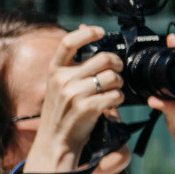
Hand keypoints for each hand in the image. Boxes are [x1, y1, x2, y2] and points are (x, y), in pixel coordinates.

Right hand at [28, 27, 123, 170]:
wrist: (55, 141)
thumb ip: (72, 64)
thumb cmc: (61, 111)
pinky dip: (119, 98)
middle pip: (103, 58)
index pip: (69, 43)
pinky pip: (116, 95)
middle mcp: (63, 80)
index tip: (100, 31)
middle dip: (117, 63)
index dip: (87, 33)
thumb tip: (87, 33)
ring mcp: (75, 94)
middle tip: (117, 70)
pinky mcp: (88, 108)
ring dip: (119, 83)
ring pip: (113, 77)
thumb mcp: (59, 85)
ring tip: (113, 89)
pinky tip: (112, 103)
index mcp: (55, 71)